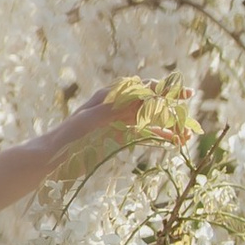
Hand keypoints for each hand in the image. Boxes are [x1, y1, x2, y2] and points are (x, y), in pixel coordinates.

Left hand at [54, 78, 187, 165]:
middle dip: (172, 106)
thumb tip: (130, 98)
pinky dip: (160, 135)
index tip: (182, 92)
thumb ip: (108, 110)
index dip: (163, 89)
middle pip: (151, 102)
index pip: (142, 89)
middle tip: (191, 109)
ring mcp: (120, 120)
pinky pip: (144, 132)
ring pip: (151, 118)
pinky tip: (174, 142)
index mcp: (110, 97)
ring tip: (187, 135)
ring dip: (169, 124)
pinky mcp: (119, 135)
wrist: (53, 156)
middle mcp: (118, 106)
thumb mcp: (86, 122)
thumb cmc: (67, 137)